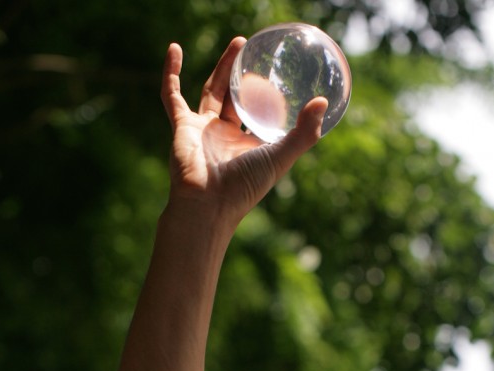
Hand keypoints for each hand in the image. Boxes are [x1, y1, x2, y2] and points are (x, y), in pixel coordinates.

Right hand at [161, 39, 327, 226]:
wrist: (208, 203)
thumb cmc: (245, 186)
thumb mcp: (281, 157)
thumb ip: (304, 133)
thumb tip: (323, 102)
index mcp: (249, 145)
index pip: (261, 116)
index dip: (270, 98)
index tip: (282, 77)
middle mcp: (227, 137)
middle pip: (237, 98)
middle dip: (246, 75)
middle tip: (256, 51)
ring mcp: (203, 130)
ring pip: (214, 91)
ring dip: (224, 67)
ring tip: (239, 43)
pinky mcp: (182, 126)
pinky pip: (172, 95)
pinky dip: (171, 72)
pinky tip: (174, 48)